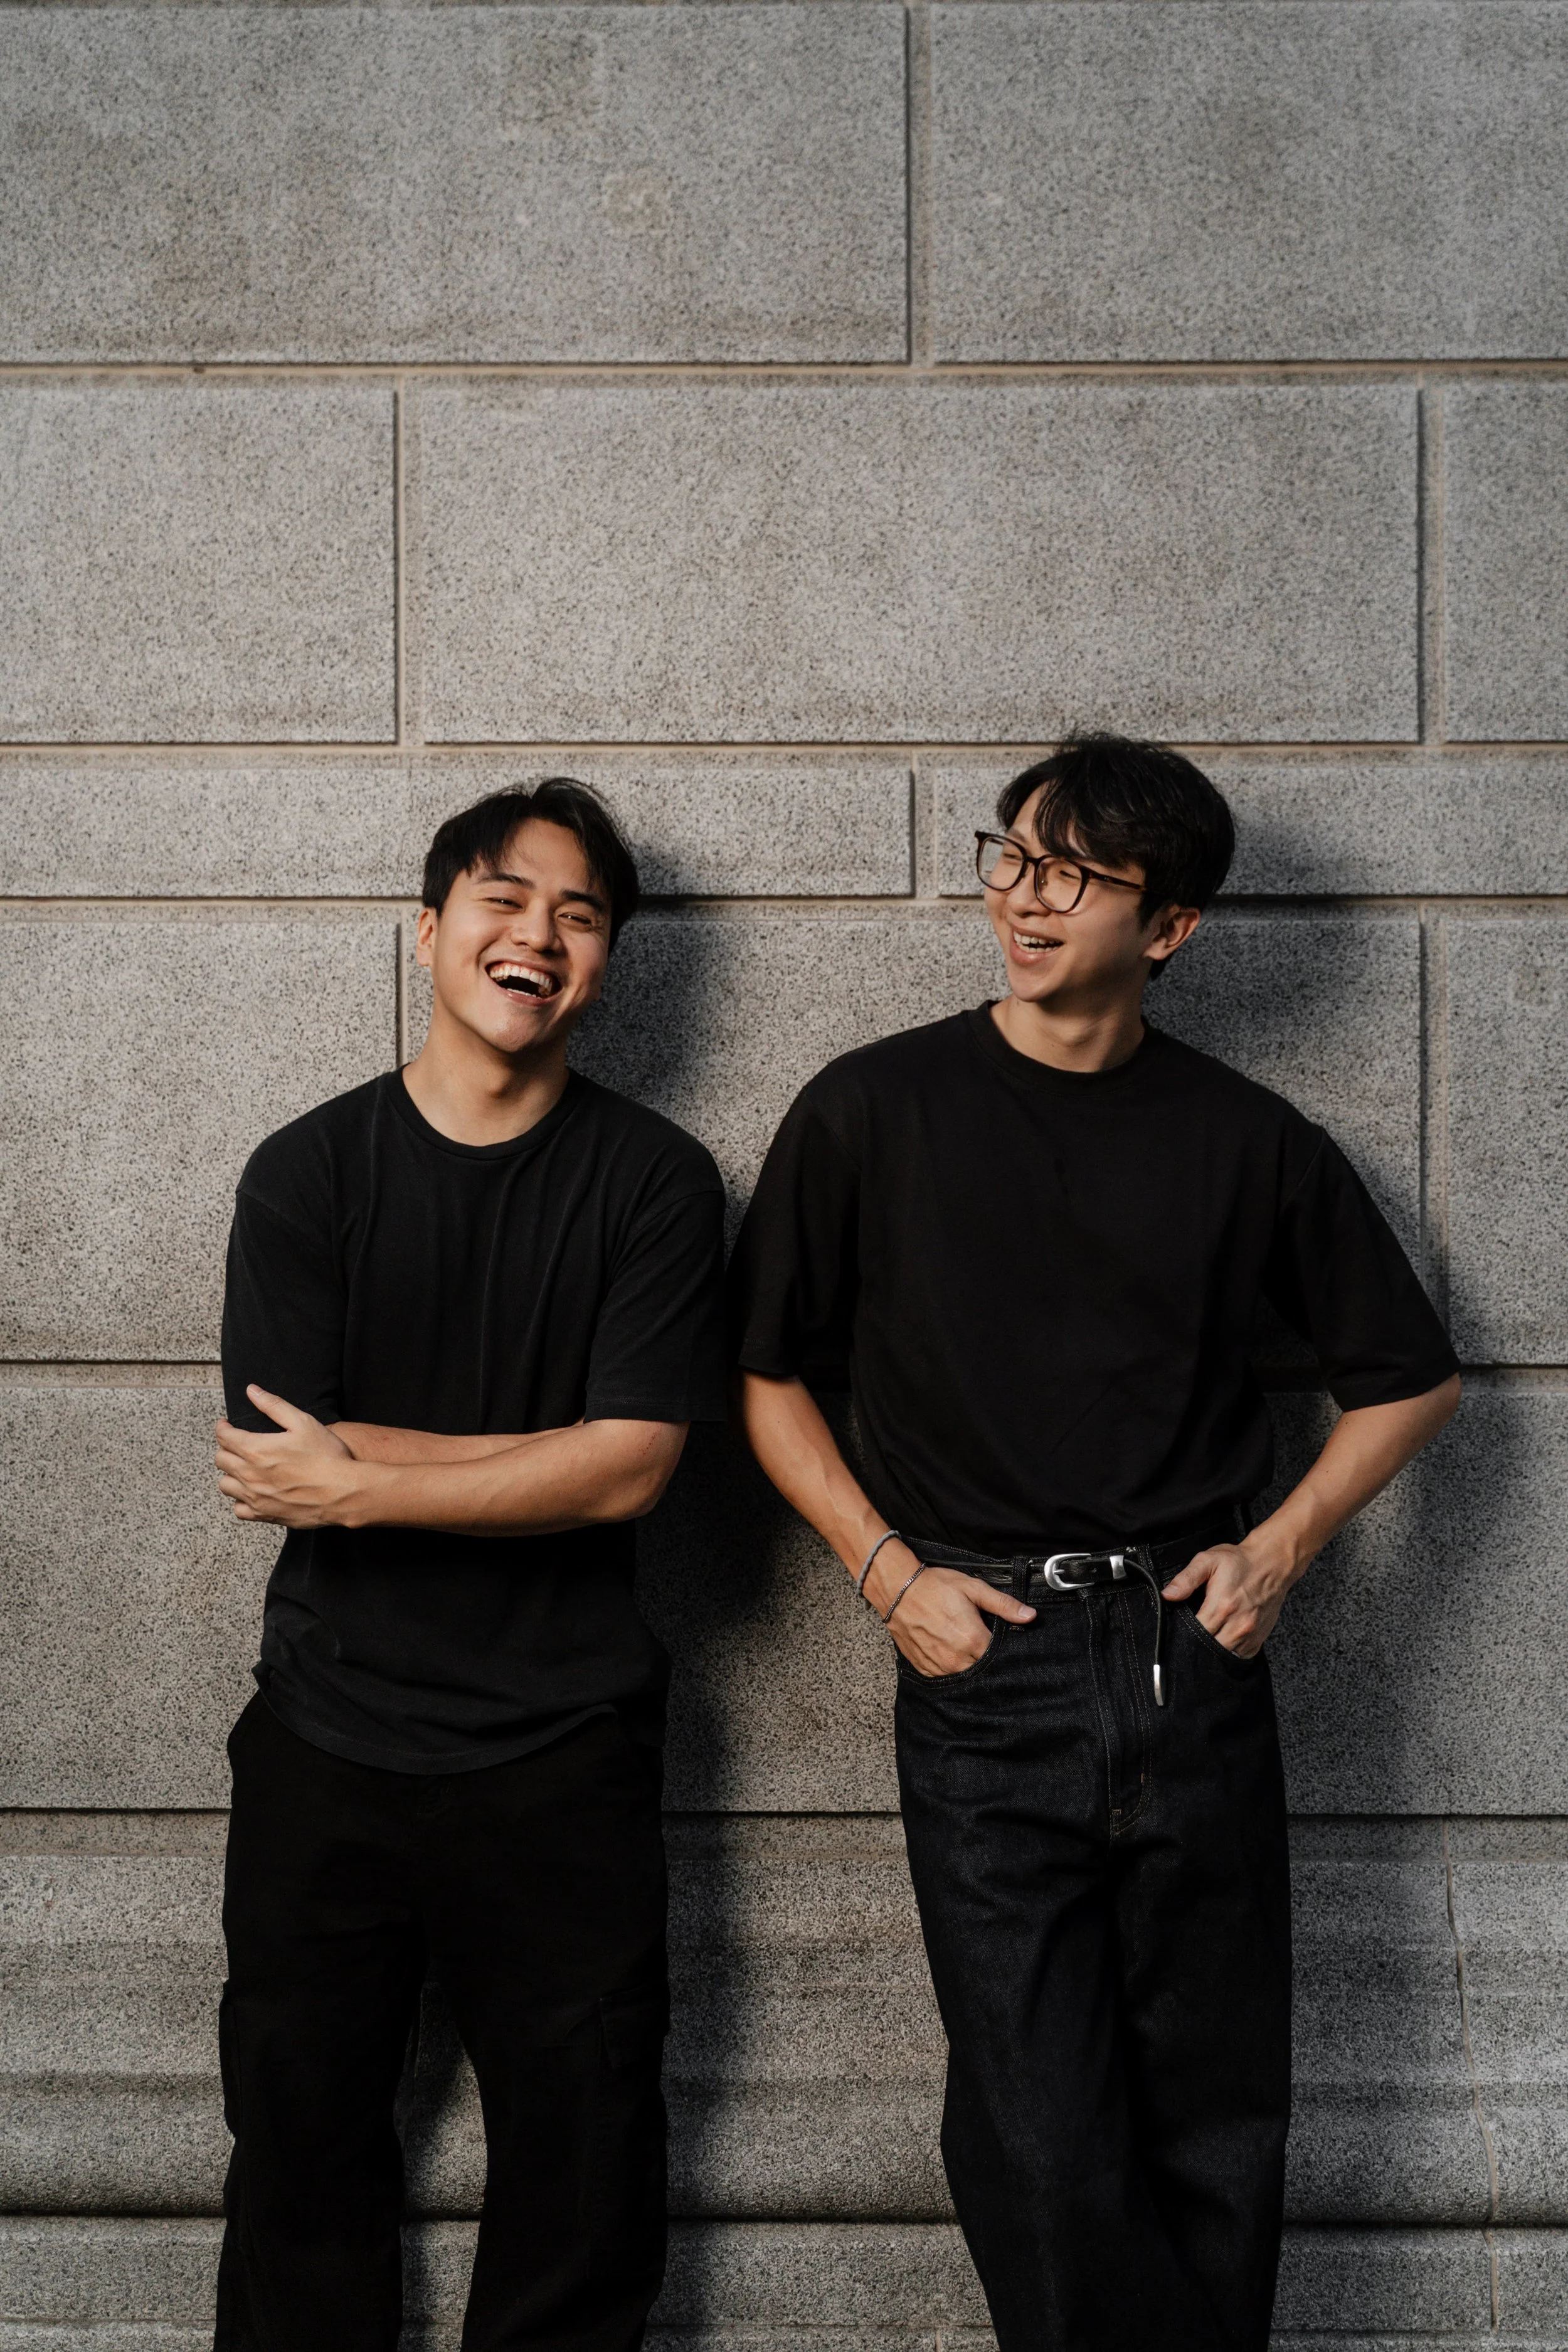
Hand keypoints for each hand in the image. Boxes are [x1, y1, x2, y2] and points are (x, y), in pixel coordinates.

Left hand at [215, 1386, 361, 1527]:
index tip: (227, 1425)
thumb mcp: (303, 1422)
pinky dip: (241, 1500)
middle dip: (226, 1448)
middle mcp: (250, 1475)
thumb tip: (253, 1391)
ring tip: (244, 1468)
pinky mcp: (265, 1514)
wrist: (343, 1492)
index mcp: (256, 1449)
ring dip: (231, 1474)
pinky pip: (239, 1510)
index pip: (224, 1437)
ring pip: (225, 1485)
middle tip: (238, 1444)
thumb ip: (274, 1405)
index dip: (223, 1428)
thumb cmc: (326, 1457)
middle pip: (221, 1460)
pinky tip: (253, 1493)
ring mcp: (256, 1497)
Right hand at [864, 1541, 1034, 1677]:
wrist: (898, 1589)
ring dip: (969, 1665)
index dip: (1004, 1651)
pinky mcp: (925, 1668)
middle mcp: (957, 1659)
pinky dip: (951, 1667)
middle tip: (982, 1642)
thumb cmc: (935, 1586)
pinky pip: (945, 1676)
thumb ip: (1003, 1605)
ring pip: (965, 1676)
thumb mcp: (973, 1588)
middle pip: (983, 1669)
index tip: (1002, 1642)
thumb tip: (1030, 1616)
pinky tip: (949, 1651)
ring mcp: (939, 1666)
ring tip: (965, 1646)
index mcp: (973, 1640)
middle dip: (987, 1660)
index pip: (1000, 1657)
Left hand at [1160, 1533, 1295, 1657]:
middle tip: (1191, 1635)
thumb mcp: (1208, 1561)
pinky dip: (1230, 1652)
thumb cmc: (1239, 1562)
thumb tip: (1167, 1595)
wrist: (1272, 1564)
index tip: (1180, 1628)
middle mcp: (1238, 1625)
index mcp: (1222, 1606)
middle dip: (1198, 1644)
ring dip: (1214, 1650)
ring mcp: (1250, 1634)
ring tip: (1207, 1637)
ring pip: (1225, 1655)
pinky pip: (1240, 1656)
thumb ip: (1186, 1579)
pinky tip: (1223, 1639)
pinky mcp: (1259, 1639)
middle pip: (1210, 1648)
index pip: (1196, 1633)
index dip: (1184, 1634)